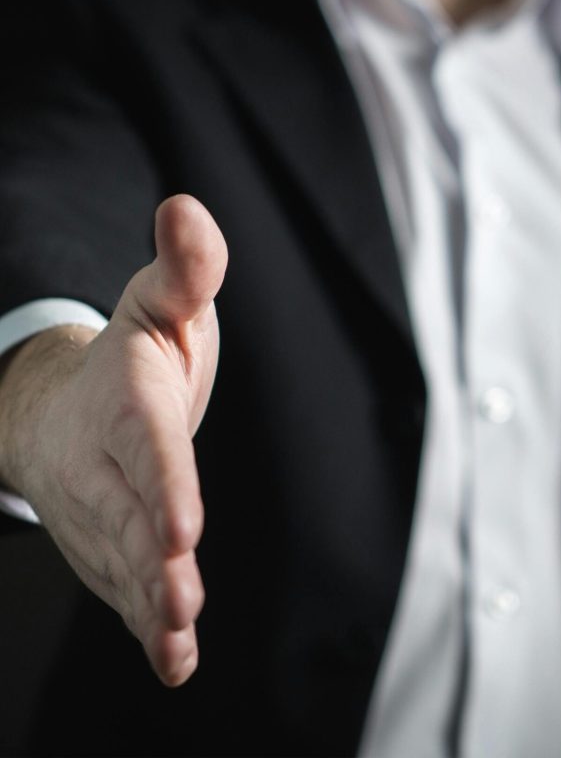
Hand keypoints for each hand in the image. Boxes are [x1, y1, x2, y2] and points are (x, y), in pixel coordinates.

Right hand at [0, 195, 227, 685]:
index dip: (164, 483)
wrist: (66, 407)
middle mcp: (107, 464)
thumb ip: (184, 268)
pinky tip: (174, 662)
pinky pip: (124, 588)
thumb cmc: (132, 356)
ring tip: (173, 640)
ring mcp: (104, 511)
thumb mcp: (161, 303)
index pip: (147, 446)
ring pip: (124, 562)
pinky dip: (147, 626)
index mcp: (127, 402)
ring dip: (149, 604)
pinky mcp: (111, 544)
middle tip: (177, 597)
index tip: (181, 526)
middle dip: (151, 560)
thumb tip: (186, 206)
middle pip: (130, 515)